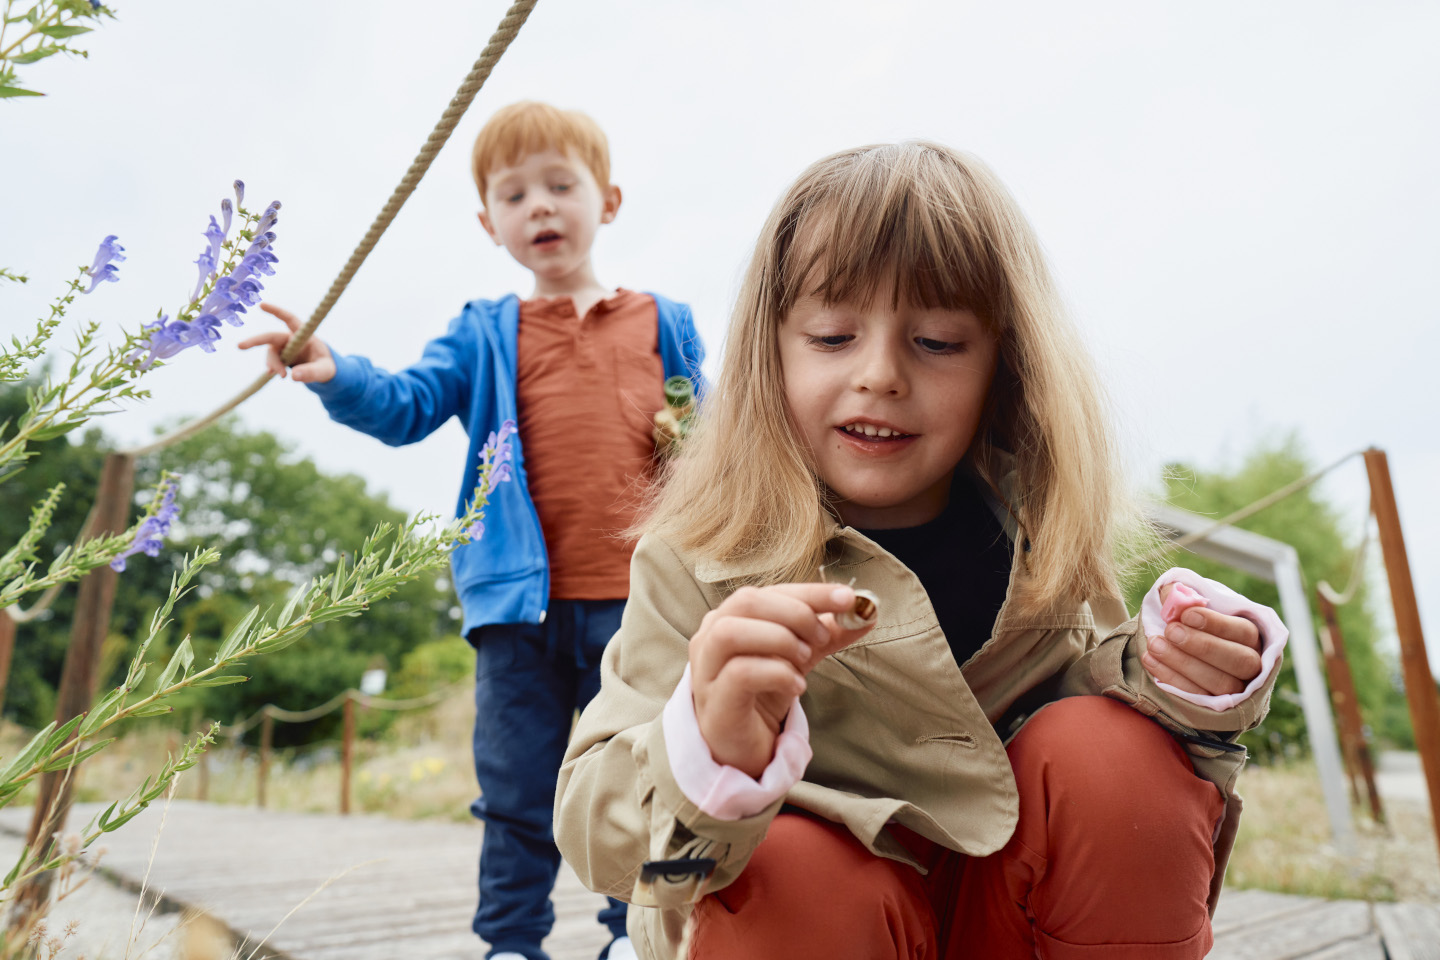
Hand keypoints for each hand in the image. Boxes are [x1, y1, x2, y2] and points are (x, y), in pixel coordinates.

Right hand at [237, 302, 335, 382]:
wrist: (324, 372)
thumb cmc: (327, 366)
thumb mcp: (324, 371)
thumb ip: (311, 373)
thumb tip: (292, 376)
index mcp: (304, 335)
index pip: (290, 319)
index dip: (277, 311)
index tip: (262, 305)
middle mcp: (292, 338)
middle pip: (271, 337)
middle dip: (255, 340)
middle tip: (240, 346)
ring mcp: (285, 348)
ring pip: (271, 352)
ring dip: (273, 363)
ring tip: (282, 376)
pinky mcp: (281, 357)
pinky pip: (272, 361)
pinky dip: (272, 367)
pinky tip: (274, 374)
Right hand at [690, 583, 874, 778]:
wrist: (742, 750)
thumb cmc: (763, 696)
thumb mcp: (798, 658)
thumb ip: (827, 634)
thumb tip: (866, 613)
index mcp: (730, 618)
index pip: (770, 591)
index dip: (811, 592)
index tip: (848, 599)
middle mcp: (710, 637)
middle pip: (747, 602)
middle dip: (795, 614)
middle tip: (821, 638)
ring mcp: (706, 671)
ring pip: (731, 633)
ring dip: (778, 639)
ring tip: (805, 659)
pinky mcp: (714, 704)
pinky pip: (740, 674)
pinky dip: (777, 673)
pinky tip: (797, 685)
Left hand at [1142, 582, 1262, 695]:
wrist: (1182, 654)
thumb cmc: (1191, 626)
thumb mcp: (1189, 607)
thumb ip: (1181, 596)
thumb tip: (1172, 593)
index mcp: (1251, 638)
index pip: (1243, 632)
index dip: (1216, 624)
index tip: (1186, 615)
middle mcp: (1251, 666)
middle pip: (1238, 660)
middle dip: (1202, 646)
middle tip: (1171, 631)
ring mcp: (1236, 691)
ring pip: (1220, 683)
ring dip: (1184, 664)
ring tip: (1155, 645)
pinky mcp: (1214, 708)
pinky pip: (1197, 698)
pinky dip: (1172, 679)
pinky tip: (1150, 660)